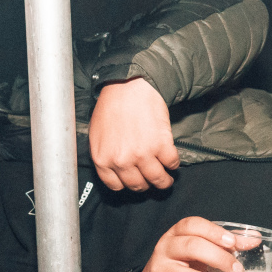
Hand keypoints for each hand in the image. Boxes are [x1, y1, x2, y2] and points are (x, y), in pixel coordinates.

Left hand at [90, 77, 179, 191]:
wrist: (128, 86)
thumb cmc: (111, 106)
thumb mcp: (97, 135)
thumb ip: (104, 155)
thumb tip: (114, 171)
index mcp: (103, 159)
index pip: (116, 186)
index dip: (127, 184)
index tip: (135, 181)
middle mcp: (121, 161)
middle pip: (138, 186)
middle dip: (147, 185)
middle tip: (152, 179)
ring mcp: (142, 154)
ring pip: (158, 180)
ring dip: (164, 181)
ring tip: (167, 178)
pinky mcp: (161, 145)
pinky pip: (172, 164)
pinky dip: (174, 164)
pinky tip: (171, 159)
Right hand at [137, 216, 260, 271]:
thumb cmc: (181, 263)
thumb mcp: (198, 249)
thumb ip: (226, 243)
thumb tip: (255, 239)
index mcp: (175, 234)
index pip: (191, 225)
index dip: (213, 232)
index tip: (233, 242)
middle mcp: (165, 250)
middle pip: (192, 247)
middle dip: (219, 258)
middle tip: (239, 271)